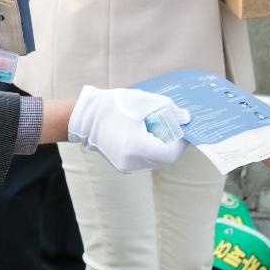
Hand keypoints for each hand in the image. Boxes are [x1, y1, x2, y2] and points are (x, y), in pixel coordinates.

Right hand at [68, 86, 190, 173]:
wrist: (83, 116)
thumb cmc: (111, 106)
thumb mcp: (143, 102)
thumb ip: (168, 109)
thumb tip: (186, 118)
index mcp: (136, 148)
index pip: (170, 152)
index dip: (181, 141)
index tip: (184, 127)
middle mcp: (131, 163)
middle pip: (164, 158)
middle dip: (172, 141)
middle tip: (172, 124)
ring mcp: (126, 167)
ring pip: (155, 160)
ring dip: (162, 144)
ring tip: (157, 125)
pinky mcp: (122, 165)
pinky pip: (145, 159)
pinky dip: (151, 147)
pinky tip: (146, 131)